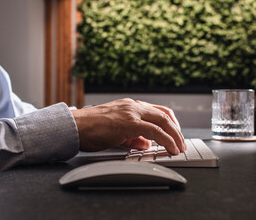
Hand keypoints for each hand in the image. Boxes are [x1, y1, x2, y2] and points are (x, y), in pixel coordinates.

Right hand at [71, 98, 185, 154]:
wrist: (74, 126)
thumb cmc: (91, 129)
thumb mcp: (117, 132)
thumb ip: (134, 137)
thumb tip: (148, 143)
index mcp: (131, 106)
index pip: (159, 112)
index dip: (171, 124)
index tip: (176, 135)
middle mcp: (133, 106)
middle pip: (165, 115)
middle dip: (177, 131)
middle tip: (181, 144)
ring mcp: (131, 112)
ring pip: (163, 121)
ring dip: (175, 135)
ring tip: (179, 147)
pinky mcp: (128, 122)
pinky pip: (154, 131)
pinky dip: (166, 140)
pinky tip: (170, 148)